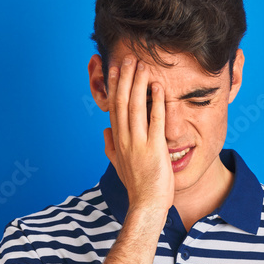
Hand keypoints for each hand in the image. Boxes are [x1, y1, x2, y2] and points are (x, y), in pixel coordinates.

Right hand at [103, 56, 174, 213]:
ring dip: (139, 84)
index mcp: (117, 140)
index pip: (114, 107)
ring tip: (142, 66)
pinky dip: (156, 103)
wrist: (146, 204)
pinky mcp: (154, 148)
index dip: (115, 87)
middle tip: (129, 58)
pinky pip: (155, 121)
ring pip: (136, 107)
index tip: (115, 69)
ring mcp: (139, 143)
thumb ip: (110, 146)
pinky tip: (158, 87)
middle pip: (123, 102)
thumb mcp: (118, 165)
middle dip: (125, 78)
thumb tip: (105, 130)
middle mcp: (125, 139)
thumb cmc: (136, 186)